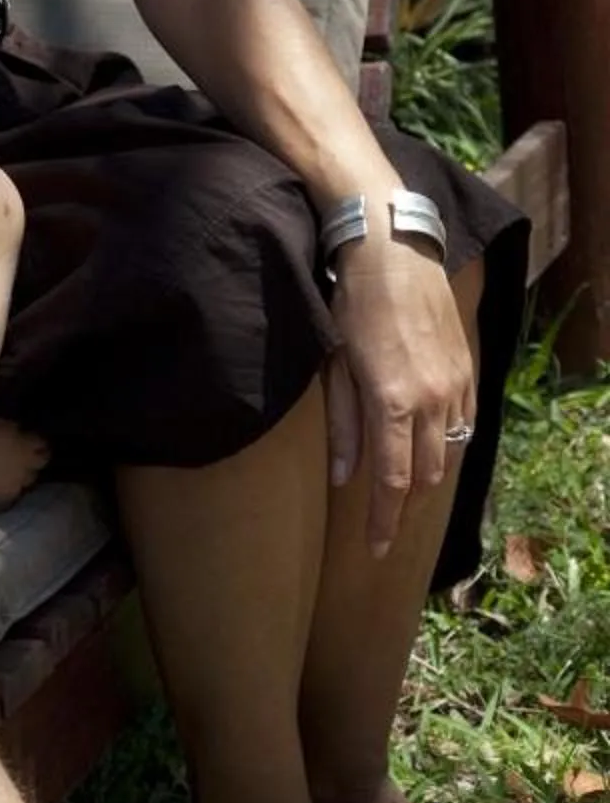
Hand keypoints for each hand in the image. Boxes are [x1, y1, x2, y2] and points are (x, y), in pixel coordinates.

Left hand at [324, 234, 475, 557]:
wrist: (393, 252)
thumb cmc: (351, 305)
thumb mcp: (334, 365)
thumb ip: (342, 425)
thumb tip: (345, 478)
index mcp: (393, 403)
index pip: (392, 482)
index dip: (383, 521)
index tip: (374, 550)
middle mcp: (433, 402)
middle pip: (425, 476)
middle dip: (404, 508)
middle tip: (384, 527)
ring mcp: (456, 386)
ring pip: (449, 454)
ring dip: (426, 479)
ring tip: (403, 496)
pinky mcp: (467, 371)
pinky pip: (464, 425)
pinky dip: (448, 447)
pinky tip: (431, 453)